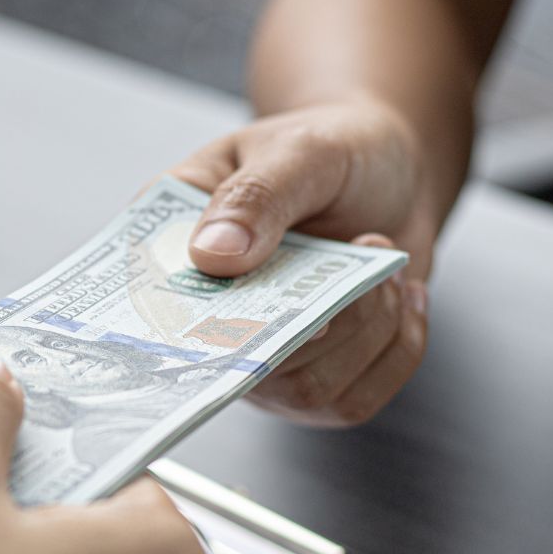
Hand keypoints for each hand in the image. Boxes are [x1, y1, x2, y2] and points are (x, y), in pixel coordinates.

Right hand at [172, 96, 431, 425]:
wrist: (393, 172)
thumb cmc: (334, 151)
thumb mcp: (300, 151)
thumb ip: (256, 197)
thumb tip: (210, 257)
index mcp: (174, 244)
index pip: (150, 305)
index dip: (193, 320)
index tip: (261, 304)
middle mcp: (207, 314)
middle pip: (242, 364)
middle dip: (324, 316)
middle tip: (367, 242)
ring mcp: (257, 355)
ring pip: (307, 391)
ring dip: (369, 330)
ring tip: (384, 269)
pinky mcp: (311, 378)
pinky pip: (352, 402)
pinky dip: (396, 350)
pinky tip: (402, 298)